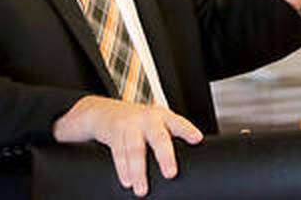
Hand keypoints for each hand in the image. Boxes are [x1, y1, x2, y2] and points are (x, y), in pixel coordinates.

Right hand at [53, 95, 202, 196]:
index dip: (187, 130)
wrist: (103, 110)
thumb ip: (170, 138)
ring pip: (135, 149)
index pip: (178, 122)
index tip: (197, 139)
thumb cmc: (137, 122)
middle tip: (170, 173)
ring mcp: (130, 125)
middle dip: (165, 155)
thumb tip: (191, 165)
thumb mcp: (155, 123)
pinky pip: (118, 152)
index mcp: (163, 117)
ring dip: (139, 171)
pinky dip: (123, 169)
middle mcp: (147, 119)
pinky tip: (127, 181)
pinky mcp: (114, 132)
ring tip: (142, 189)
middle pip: (158, 136)